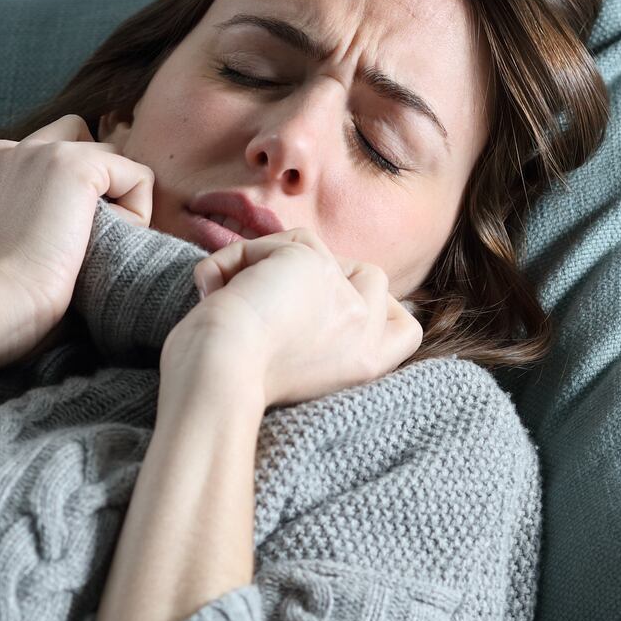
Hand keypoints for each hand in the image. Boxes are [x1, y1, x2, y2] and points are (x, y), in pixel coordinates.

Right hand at [0, 115, 154, 360]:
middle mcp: (12, 147)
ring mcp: (43, 151)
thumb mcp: (11, 236)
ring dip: (118, 198)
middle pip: (82, 140)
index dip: (71, 196)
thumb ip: (33, 209)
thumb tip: (82, 214)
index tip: (58, 239)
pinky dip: (138, 214)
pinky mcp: (77, 165)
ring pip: (113, 158)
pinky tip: (108, 244)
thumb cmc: (5, 292)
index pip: (52, 153)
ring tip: (94, 244)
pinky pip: (138, 176)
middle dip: (98, 179)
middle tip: (88, 234)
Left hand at [165, 227, 422, 407]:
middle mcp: (364, 334)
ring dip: (269, 263)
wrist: (216, 377)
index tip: (343, 310)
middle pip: (371, 276)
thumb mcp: (299, 365)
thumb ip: (322, 329)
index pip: (404, 331)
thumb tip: (309, 268)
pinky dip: (240, 258)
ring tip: (235, 296)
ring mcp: (346, 298)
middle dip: (325, 272)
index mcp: (363, 367)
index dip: (383, 309)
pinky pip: (284, 240)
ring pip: (320, 250)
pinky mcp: (317, 266)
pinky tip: (218, 288)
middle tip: (274, 298)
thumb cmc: (233, 380)